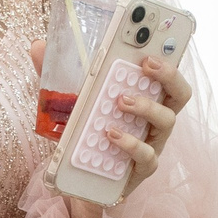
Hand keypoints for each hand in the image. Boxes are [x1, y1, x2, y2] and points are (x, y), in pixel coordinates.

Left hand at [23, 41, 191, 208]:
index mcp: (145, 98)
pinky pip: (146, 155)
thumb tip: (38, 47)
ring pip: (167, 120)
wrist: (82, 179)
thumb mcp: (69, 103)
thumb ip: (57, 77)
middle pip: (180, 93)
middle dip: (168, 74)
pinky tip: (111, 135)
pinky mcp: (144, 168)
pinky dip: (129, 143)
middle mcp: (155, 119)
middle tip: (146, 64)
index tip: (151, 39)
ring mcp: (153, 143)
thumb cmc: (85, 135)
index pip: (164, 73)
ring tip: (120, 100)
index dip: (166, 54)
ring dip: (146, 106)